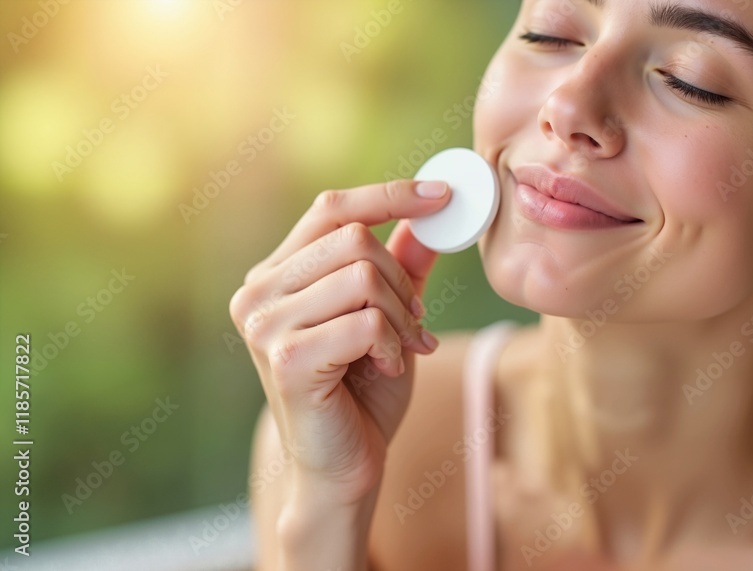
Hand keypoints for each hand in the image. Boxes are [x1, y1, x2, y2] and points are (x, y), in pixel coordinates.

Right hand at [229, 179, 449, 504]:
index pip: (331, 208)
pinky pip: (365, 321)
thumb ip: (401, 267)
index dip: (389, 195)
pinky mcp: (285, 358)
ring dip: (402, 316)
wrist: (343, 467)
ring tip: (403, 347)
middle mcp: (258, 293)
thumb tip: (430, 215)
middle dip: (402, 279)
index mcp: (276, 275)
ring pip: (364, 276)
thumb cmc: (361, 392)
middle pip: (354, 238)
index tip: (442, 195)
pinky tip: (388, 366)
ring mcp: (265, 326)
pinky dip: (393, 344)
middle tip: (415, 320)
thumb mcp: (388, 318)